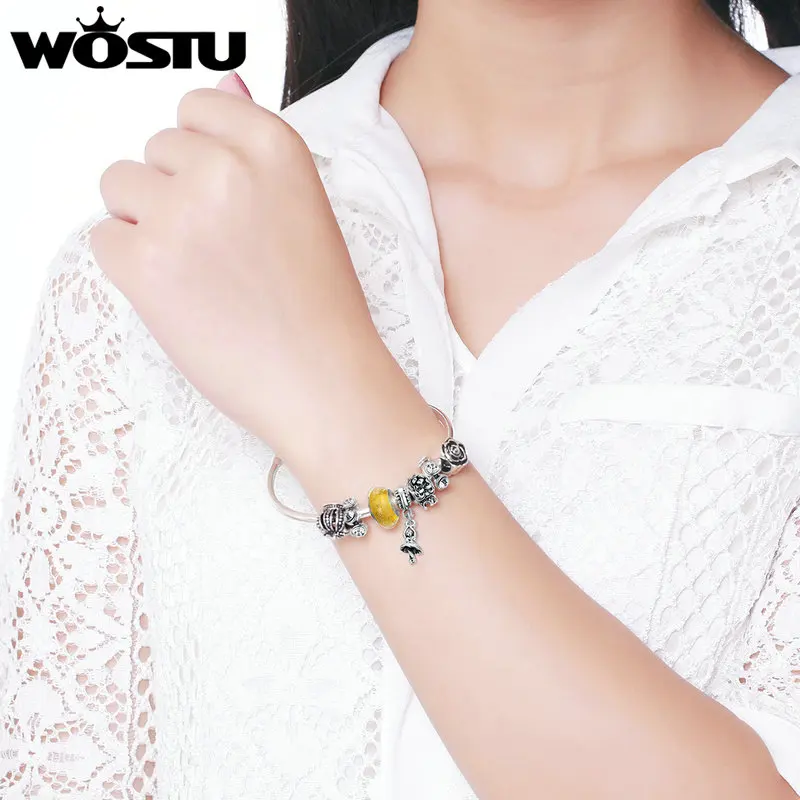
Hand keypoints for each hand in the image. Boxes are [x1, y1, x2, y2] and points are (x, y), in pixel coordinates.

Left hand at [90, 71, 395, 467]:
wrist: (323, 381)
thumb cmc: (321, 305)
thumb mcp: (303, 206)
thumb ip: (254, 142)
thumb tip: (226, 80)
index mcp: (273, 145)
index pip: (195, 108)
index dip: (201, 158)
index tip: (223, 200)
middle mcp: (224, 167)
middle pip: (153, 149)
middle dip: (173, 193)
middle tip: (218, 251)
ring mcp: (181, 213)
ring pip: (118, 187)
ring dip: (145, 224)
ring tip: (196, 273)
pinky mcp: (144, 263)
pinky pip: (104, 240)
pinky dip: (130, 269)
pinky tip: (178, 299)